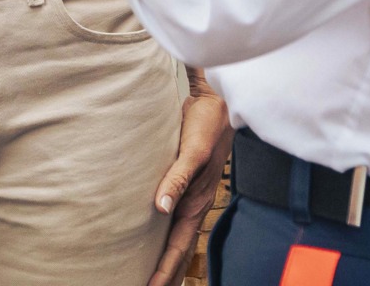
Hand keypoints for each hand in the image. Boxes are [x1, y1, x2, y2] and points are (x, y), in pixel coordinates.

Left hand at [144, 81, 231, 285]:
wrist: (218, 102)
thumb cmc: (207, 125)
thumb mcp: (192, 151)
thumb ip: (176, 179)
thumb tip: (161, 209)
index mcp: (197, 203)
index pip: (178, 246)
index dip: (165, 270)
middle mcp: (194, 204)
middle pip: (179, 249)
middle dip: (167, 273)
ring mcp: (191, 195)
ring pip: (177, 236)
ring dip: (166, 258)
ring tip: (152, 277)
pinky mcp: (185, 183)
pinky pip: (174, 218)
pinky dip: (165, 235)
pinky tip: (155, 237)